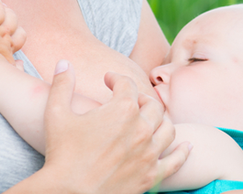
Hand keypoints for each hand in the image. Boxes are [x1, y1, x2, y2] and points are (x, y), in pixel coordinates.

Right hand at [40, 61, 190, 193]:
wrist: (68, 193)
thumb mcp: (56, 114)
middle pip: (152, 105)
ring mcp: (150, 152)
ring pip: (168, 129)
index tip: (108, 80)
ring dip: (161, 121)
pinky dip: (183, 151)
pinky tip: (187, 145)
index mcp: (122, 110)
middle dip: (141, 98)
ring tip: (151, 120)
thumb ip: (62, 84)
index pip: (126, 84)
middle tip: (129, 100)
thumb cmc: (61, 154)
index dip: (116, 78)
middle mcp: (142, 128)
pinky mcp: (152, 174)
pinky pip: (176, 160)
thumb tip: (64, 62)